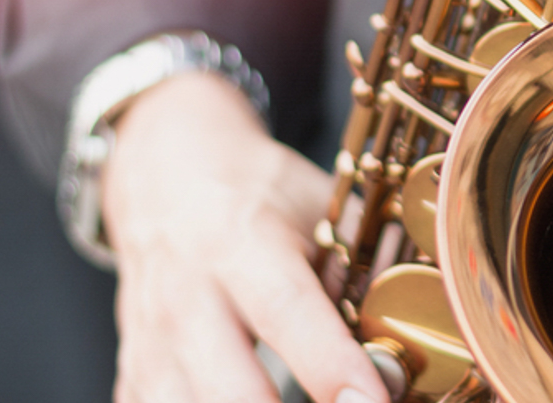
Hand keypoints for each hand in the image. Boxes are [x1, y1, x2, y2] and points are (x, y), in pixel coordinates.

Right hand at [102, 72, 386, 402]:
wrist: (161, 173)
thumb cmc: (253, 191)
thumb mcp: (315, 203)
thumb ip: (360, 262)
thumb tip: (420, 321)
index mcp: (241, 242)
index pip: (288, 313)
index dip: (331, 366)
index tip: (370, 401)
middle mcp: (188, 294)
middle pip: (231, 389)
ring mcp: (151, 339)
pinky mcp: (132, 369)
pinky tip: (246, 402)